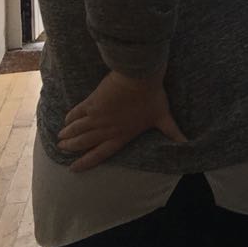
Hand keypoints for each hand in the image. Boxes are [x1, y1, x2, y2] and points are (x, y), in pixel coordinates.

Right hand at [58, 71, 186, 171]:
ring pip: (78, 130)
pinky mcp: (92, 103)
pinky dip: (70, 118)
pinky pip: (77, 113)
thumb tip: (187, 142)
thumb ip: (173, 132)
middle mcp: (106, 129)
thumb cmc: (152, 97)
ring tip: (60, 138)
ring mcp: (97, 117)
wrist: (139, 78)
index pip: (100, 154)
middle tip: (62, 149)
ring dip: (68, 135)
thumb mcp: (163, 117)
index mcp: (121, 136)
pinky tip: (66, 120)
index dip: (86, 162)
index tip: (73, 168)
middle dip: (72, 147)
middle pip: (84, 142)